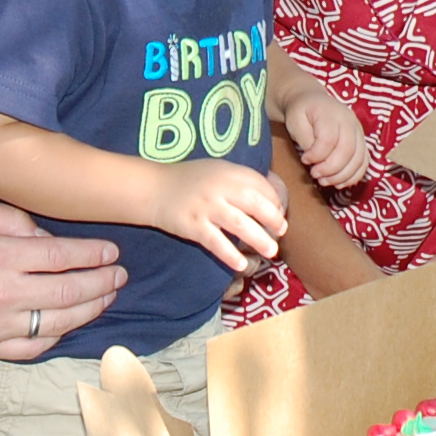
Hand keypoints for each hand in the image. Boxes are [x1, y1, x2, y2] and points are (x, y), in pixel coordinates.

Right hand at [0, 197, 126, 359]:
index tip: (112, 252)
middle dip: (101, 283)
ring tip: (106, 297)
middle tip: (120, 275)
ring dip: (89, 310)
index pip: (60, 256)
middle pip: (67, 292)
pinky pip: (33, 347)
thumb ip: (12, 219)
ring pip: (57, 323)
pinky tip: (71, 322)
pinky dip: (58, 335)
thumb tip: (48, 236)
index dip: (92, 255)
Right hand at [146, 159, 287, 271]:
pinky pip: (216, 242)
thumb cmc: (191, 180)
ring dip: (259, 239)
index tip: (278, 214)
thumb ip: (241, 182)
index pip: (261, 185)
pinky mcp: (193, 226)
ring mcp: (206, 207)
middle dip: (273, 219)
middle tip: (281, 232)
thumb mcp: (218, 171)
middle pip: (255, 203)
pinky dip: (230, 254)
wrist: (154, 188)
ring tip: (271, 252)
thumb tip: (272, 200)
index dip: (275, 201)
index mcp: (229, 172)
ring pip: (240, 224)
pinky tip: (240, 264)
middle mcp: (219, 188)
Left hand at [280, 81, 370, 188]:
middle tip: (315, 174)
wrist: (311, 100)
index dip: (317, 155)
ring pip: (358, 159)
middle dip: (330, 169)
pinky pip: (364, 162)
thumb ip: (305, 139)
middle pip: (347, 151)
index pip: (329, 139)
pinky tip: (339, 183)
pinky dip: (353, 176)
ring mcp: (358, 131)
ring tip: (324, 181)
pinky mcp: (361, 142)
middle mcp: (350, 120)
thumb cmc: (301, 112)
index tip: (304, 159)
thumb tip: (315, 159)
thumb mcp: (294, 120)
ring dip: (342, 176)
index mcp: (331, 112)